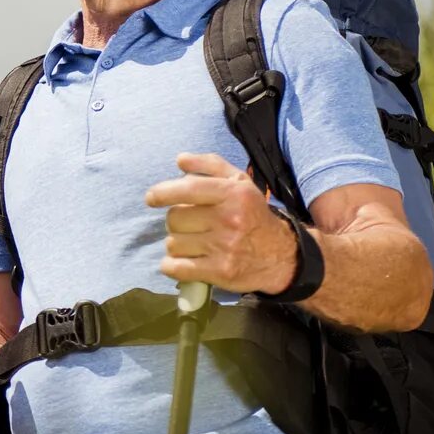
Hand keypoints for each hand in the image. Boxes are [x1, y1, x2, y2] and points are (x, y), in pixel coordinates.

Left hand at [144, 151, 299, 293]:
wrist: (282, 255)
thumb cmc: (253, 215)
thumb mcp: (240, 183)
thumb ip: (211, 166)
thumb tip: (180, 160)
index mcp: (233, 194)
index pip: (189, 189)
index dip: (164, 192)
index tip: (151, 198)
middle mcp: (229, 219)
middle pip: (175, 219)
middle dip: (176, 222)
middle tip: (191, 226)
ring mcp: (224, 247)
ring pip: (174, 243)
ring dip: (177, 244)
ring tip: (194, 244)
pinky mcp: (220, 272)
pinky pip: (177, 268)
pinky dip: (172, 266)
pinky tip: (182, 262)